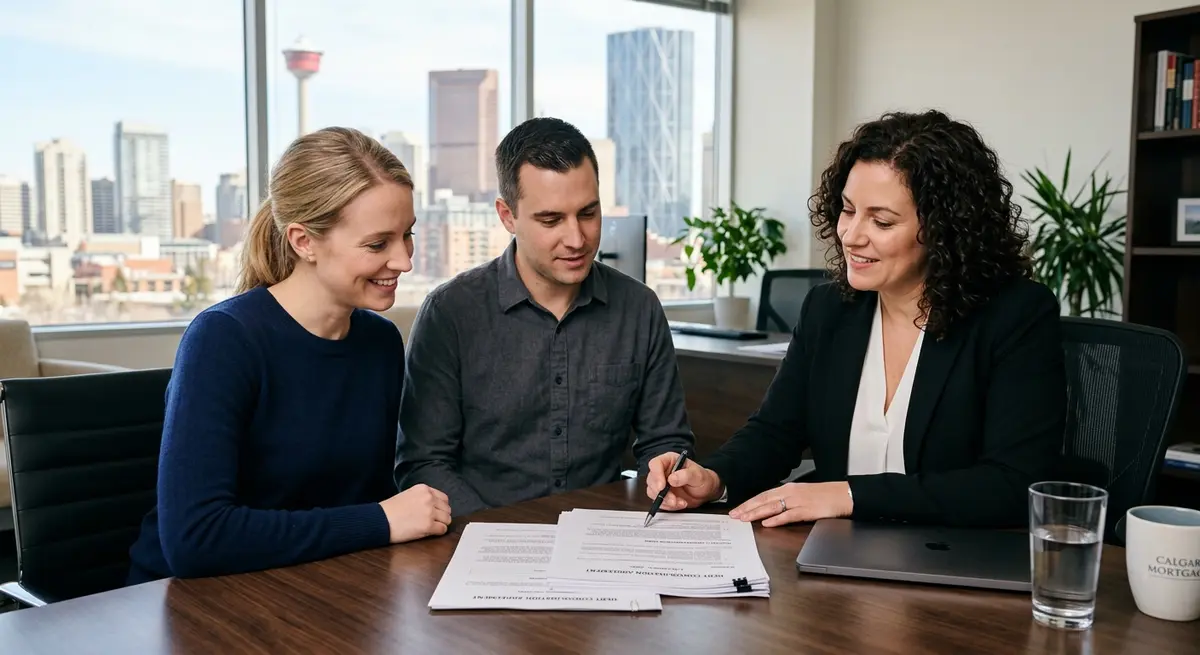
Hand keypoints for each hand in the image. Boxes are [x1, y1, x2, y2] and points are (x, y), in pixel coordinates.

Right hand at [380, 484, 451, 542]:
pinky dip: (438, 532)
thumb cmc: (390, 510)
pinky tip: (428, 532)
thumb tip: (436, 506)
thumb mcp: (408, 495)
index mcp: (424, 489)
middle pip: (447, 509)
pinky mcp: (428, 525)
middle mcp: (428, 498)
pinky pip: (443, 529)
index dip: (440, 507)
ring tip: (430, 527)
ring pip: (447, 519)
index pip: (443, 498)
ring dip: (441, 524)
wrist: (379, 520)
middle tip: (433, 521)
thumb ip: (423, 497)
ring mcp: (429, 512)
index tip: (436, 512)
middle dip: (441, 516)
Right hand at [645, 451, 723, 510]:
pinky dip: (668, 505)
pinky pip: (659, 501)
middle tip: (673, 499)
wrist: (705, 491)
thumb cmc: (702, 479)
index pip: (656, 464)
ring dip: (665, 500)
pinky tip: (679, 504)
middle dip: (661, 492)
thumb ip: (685, 475)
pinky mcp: (663, 495)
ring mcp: (661, 483)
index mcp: (670, 460)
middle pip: (651, 480)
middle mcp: (663, 471)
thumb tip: (672, 479)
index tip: (662, 486)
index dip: (656, 475)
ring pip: (653, 492)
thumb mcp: (698, 475)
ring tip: (680, 502)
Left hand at [729, 482, 852, 526]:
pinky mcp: (807, 510)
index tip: (737, 509)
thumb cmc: (825, 495)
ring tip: (744, 518)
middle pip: (764, 500)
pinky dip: (777, 519)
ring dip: (756, 513)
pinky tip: (767, 523)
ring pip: (772, 507)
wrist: (844, 494)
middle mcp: (791, 493)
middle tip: (734, 515)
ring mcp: (798, 501)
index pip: (764, 495)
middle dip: (747, 508)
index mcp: (789, 489)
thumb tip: (772, 509)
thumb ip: (787, 501)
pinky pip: (789, 515)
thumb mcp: (802, 494)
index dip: (749, 502)